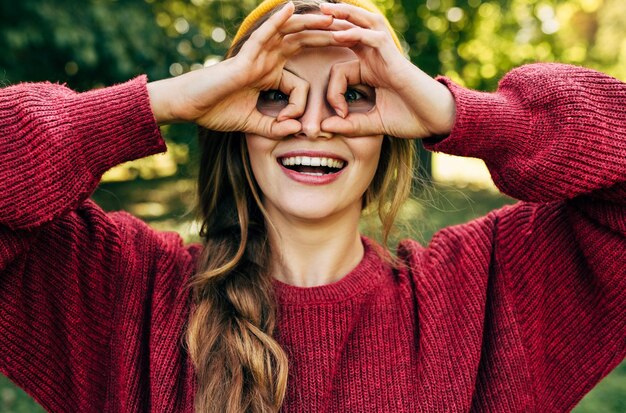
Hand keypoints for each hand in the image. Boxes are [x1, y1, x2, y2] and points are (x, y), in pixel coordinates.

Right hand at [148, 2, 338, 137]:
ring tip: (332, 14)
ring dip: (311, 23)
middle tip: (351, 33)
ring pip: (289, 34)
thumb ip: (275, 128)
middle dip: (326, 39)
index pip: (300, 82)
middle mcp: (266, 61)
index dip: (304, 103)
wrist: (191, 107)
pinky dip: (278, 21)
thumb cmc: (217, 111)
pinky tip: (292, 8)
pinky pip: (264, 34)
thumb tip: (298, 130)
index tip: (295, 123)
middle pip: (302, 44)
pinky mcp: (245, 55)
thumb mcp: (253, 125)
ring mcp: (256, 55)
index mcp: (269, 76)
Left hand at [318, 3, 455, 138]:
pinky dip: (356, 33)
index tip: (339, 115)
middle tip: (306, 17)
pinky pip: (373, 38)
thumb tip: (323, 128)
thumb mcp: (372, 124)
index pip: (339, 69)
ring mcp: (385, 54)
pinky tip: (340, 32)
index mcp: (369, 70)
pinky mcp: (394, 56)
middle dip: (329, 23)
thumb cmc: (409, 119)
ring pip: (362, 24)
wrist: (435, 120)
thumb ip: (349, 125)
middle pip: (349, 30)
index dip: (332, 92)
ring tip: (323, 9)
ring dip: (343, 15)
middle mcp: (375, 57)